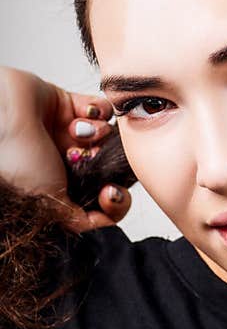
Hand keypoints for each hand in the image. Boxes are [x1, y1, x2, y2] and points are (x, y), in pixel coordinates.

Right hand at [0, 66, 131, 231]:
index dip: (114, 200)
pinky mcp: (71, 106)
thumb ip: (79, 219)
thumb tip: (105, 222)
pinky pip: (103, 110)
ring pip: (107, 138)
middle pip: (110, 168)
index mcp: (57, 188)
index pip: (100, 202)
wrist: (5, 113)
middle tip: (95, 159)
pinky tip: (78, 115)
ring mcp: (67, 133)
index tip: (111, 193)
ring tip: (76, 133)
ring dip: (98, 136)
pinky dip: (96, 113)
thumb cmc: (17, 158)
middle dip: (108, 164)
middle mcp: (63, 162)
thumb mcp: (49, 201)